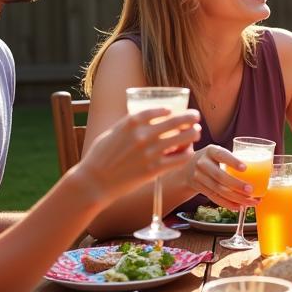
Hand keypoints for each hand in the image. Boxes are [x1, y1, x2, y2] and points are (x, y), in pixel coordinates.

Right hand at [77, 108, 200, 199]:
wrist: (95, 182)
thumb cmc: (99, 157)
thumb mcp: (112, 133)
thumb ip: (128, 126)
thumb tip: (143, 120)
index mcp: (130, 123)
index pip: (157, 110)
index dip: (168, 109)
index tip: (173, 110)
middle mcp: (142, 135)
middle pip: (174, 122)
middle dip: (189, 117)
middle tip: (196, 115)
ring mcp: (150, 152)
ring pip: (180, 139)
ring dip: (192, 133)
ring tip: (197, 131)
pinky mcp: (154, 169)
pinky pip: (178, 159)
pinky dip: (186, 154)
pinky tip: (188, 152)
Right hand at [188, 144, 255, 209]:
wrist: (187, 169)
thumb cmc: (211, 159)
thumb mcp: (216, 153)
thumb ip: (231, 158)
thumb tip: (261, 168)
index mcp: (210, 150)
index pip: (221, 155)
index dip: (233, 161)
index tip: (245, 168)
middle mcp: (202, 163)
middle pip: (220, 176)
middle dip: (237, 185)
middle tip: (251, 190)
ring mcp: (199, 177)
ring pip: (218, 190)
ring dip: (236, 198)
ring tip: (250, 202)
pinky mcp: (199, 189)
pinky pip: (215, 198)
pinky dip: (228, 204)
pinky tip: (239, 207)